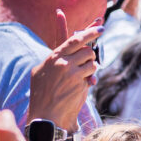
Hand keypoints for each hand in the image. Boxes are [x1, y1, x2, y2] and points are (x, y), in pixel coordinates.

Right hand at [27, 10, 101, 130]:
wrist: (46, 115)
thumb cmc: (42, 94)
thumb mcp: (40, 72)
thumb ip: (53, 59)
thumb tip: (66, 49)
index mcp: (53, 57)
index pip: (74, 40)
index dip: (89, 31)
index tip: (101, 26)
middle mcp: (62, 62)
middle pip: (87, 50)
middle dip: (90, 55)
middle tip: (87, 61)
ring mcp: (72, 72)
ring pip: (92, 62)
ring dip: (90, 69)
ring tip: (79, 78)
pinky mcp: (80, 83)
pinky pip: (91, 76)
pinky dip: (89, 80)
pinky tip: (78, 88)